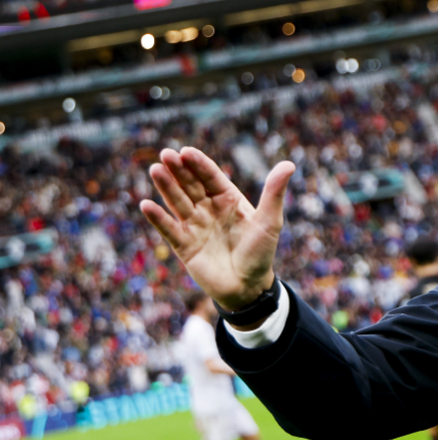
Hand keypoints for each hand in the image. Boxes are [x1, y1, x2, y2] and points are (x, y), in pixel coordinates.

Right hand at [140, 147, 293, 314]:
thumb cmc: (261, 252)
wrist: (248, 287)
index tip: (186, 152)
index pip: (211, 176)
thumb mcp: (270, 221)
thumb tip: (289, 164)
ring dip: (166, 187)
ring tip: (155, 170)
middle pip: (190, 185)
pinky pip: (169, 229)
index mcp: (228, 199)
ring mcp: (194, 226)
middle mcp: (208, 209)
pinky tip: (146, 205)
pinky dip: (157, 218)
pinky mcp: (184, 245)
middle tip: (166, 154)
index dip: (198, 164)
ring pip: (177, 202)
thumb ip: (274, 193)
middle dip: (178, 170)